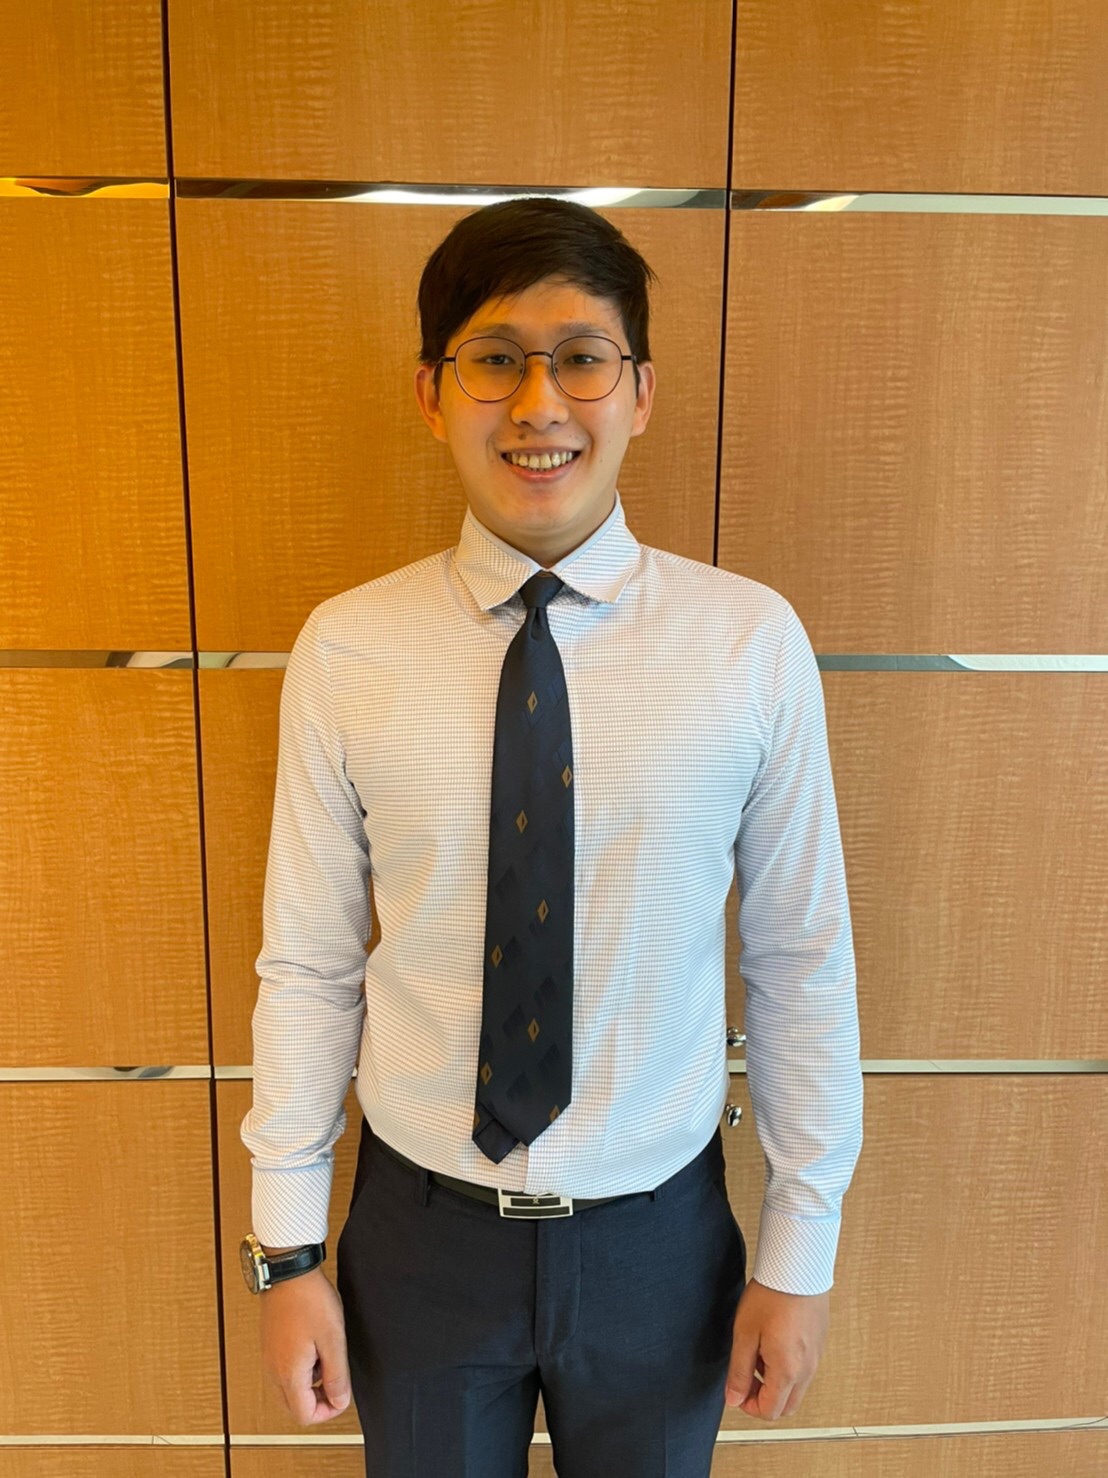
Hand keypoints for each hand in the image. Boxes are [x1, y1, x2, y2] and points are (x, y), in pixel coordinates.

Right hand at [258, 1268, 351, 1424]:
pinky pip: (285, 1371)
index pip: (305, 1416)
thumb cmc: (309, 1300)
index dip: (328, 1411)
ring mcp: (269, 1358)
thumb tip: (340, 1401)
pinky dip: (302, 1368)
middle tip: (336, 1378)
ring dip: (310, 1383)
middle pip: (295, 1406)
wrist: (289, 1272)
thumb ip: (337, 1375)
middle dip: (319, 1400)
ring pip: (290, 1389)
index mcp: (288, 1374)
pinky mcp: (270, 1346)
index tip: (342, 1393)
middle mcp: (274, 1371)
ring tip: (325, 1354)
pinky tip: (314, 1343)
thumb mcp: (333, 1339)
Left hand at [724, 1277, 828, 1420]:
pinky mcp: (819, 1343)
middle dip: (763, 1399)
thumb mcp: (745, 1334)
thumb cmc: (771, 1296)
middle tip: (746, 1376)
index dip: (748, 1406)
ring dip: (775, 1383)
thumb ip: (739, 1371)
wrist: (797, 1267)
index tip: (737, 1389)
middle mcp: (807, 1369)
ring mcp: (816, 1357)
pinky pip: (804, 1369)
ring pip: (796, 1388)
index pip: (769, 1411)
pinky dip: (788, 1368)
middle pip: (786, 1406)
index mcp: (787, 1371)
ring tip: (759, 1352)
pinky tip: (774, 1340)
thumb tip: (733, 1398)